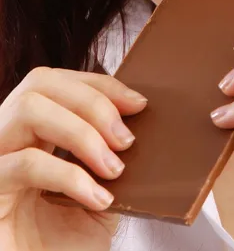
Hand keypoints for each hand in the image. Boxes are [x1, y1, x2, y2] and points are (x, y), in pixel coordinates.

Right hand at [0, 67, 146, 250]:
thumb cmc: (61, 247)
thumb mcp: (98, 193)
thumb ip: (110, 157)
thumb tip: (138, 122)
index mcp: (28, 132)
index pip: (57, 82)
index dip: (99, 84)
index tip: (138, 103)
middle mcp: (5, 137)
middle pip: (40, 83)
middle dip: (93, 103)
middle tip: (126, 140)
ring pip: (29, 109)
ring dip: (82, 132)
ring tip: (113, 168)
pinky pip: (26, 163)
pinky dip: (70, 175)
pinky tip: (97, 198)